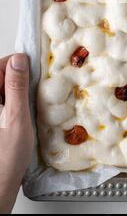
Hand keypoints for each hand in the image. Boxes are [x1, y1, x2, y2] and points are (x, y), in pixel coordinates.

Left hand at [0, 54, 33, 212]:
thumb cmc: (6, 155)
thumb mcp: (17, 116)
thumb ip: (17, 87)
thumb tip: (19, 60)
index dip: (16, 63)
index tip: (33, 68)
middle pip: (1, 76)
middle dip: (18, 77)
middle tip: (34, 86)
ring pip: (4, 87)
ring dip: (18, 89)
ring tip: (30, 100)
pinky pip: (5, 100)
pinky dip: (16, 100)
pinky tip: (24, 111)